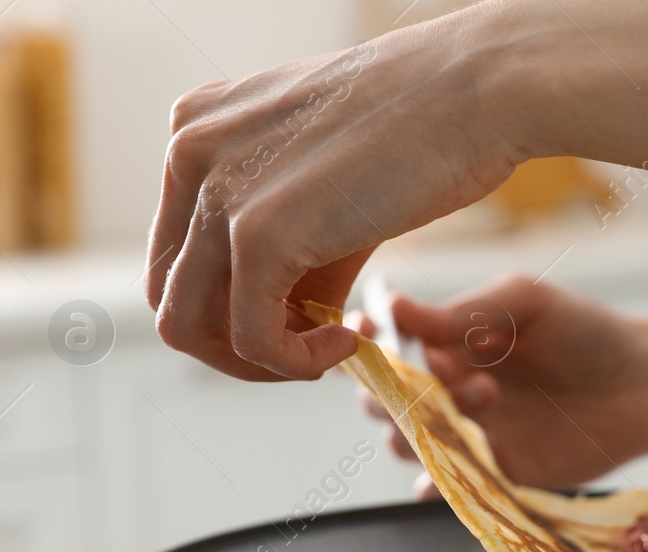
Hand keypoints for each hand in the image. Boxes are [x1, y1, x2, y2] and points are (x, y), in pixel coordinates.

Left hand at [145, 23, 528, 381]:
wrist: (477, 91)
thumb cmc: (427, 126)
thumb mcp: (329, 178)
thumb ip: (290, 238)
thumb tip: (289, 318)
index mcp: (198, 130)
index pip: (177, 251)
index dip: (230, 305)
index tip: (299, 320)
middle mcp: (190, 151)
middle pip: (170, 293)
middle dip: (234, 343)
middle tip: (307, 352)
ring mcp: (218, 191)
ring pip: (188, 325)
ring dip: (259, 363)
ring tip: (327, 352)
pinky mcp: (257, 233)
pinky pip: (252, 338)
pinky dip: (295, 363)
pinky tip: (347, 345)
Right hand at [352, 274, 647, 489]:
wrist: (644, 386)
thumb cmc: (586, 333)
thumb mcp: (525, 304)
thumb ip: (463, 311)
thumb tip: (393, 306)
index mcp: (447, 344)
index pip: (385, 349)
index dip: (366, 346)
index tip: (369, 335)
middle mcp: (448, 391)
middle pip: (385, 402)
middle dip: (393, 392)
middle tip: (441, 376)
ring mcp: (469, 435)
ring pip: (412, 444)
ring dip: (426, 427)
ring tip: (486, 396)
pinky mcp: (495, 474)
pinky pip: (451, 485)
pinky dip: (435, 487)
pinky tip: (436, 483)